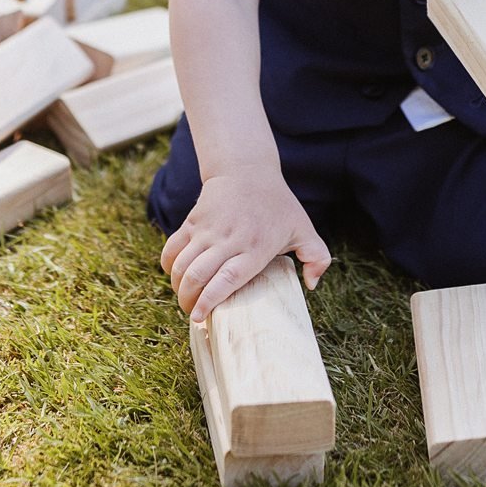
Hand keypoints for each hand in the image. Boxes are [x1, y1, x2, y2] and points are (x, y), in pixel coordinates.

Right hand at [160, 169, 330, 321]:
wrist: (247, 169)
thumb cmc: (278, 204)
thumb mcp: (304, 228)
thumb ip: (317, 258)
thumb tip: (312, 285)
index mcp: (255, 247)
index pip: (227, 279)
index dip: (209, 301)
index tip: (199, 317)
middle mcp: (228, 240)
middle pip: (198, 276)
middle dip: (188, 300)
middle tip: (192, 313)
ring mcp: (207, 230)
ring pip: (182, 264)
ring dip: (177, 286)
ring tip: (184, 298)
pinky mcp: (192, 221)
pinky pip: (172, 247)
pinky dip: (168, 265)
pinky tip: (174, 275)